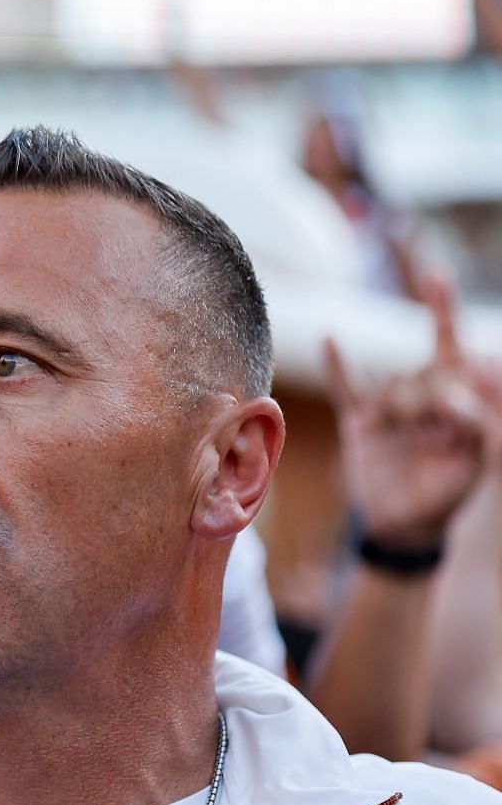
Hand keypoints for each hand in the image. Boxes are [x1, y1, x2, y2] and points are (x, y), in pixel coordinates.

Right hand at [324, 275, 487, 550]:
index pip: (452, 349)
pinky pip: (346, 387)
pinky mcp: (359, 421)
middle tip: (435, 429)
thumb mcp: (474, 464)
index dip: (444, 312)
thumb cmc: (445, 496)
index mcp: (456, 403)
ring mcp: (390, 408)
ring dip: (400, 406)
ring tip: (402, 433)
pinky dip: (337, 364)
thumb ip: (474, 425)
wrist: (402, 528)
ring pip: (393, 386)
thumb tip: (454, 393)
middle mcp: (423, 398)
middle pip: (425, 372)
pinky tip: (331, 338)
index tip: (437, 276)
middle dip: (432, 396)